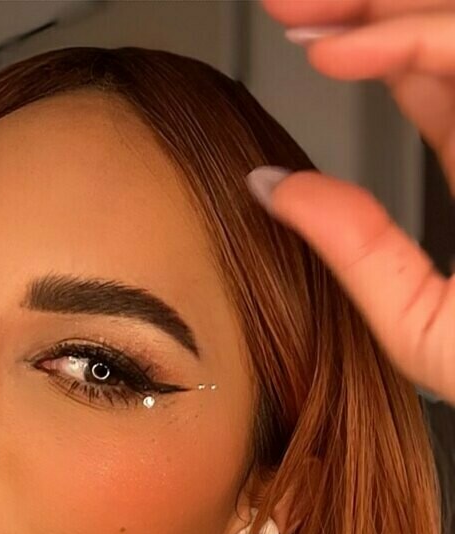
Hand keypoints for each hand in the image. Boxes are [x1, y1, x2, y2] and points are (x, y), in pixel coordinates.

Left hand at [252, 0, 454, 405]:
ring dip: (391, 8)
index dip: (369, 42)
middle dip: (369, 4)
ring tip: (303, 13)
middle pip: (449, 35)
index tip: (296, 37)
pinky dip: (425, 37)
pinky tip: (351, 49)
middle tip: (288, 1)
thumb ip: (359, 255)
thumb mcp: (423, 326)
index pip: (431, 77)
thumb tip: (271, 189)